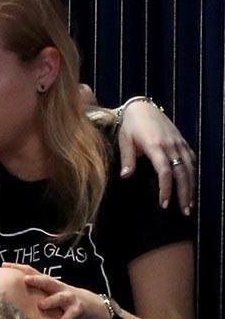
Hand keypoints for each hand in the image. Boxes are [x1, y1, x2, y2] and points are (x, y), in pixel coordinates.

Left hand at [2, 263, 111, 318]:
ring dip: (51, 301)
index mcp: (49, 284)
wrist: (94, 307)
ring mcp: (71, 297)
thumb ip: (34, 296)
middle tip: (25, 280)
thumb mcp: (49, 296)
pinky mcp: (80, 309)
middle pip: (47, 280)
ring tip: (41, 305)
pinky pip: (72, 314)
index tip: (3, 265)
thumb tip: (9, 298)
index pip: (32, 272)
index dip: (18, 268)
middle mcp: (59, 288)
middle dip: (36, 279)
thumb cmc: (65, 303)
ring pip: (61, 297)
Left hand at [117, 99, 194, 213]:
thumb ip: (127, 158)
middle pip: (182, 173)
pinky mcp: (183, 142)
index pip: (164, 172)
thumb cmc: (130, 125)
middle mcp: (170, 146)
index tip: (164, 204)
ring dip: (191, 187)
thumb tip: (125, 176)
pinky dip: (193, 174)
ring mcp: (179, 144)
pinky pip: (192, 160)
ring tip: (189, 204)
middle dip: (184, 193)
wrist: (142, 107)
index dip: (166, 189)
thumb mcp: (124, 140)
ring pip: (190, 168)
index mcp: (155, 146)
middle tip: (184, 211)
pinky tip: (192, 186)